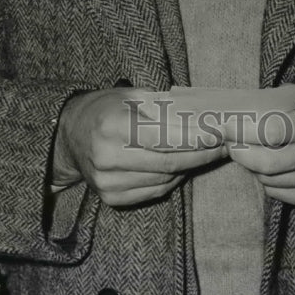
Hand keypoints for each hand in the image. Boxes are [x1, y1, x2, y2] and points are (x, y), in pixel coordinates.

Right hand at [52, 88, 226, 206]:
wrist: (70, 134)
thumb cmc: (107, 108)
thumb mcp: (132, 96)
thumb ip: (165, 107)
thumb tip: (205, 115)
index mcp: (112, 126)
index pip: (165, 138)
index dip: (196, 139)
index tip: (220, 134)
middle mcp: (108, 158)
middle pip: (169, 163)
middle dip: (202, 155)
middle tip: (224, 145)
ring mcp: (108, 182)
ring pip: (165, 180)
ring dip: (191, 168)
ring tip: (209, 153)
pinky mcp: (111, 198)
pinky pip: (154, 192)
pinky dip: (173, 180)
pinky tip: (183, 166)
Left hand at [224, 94, 294, 207]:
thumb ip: (273, 103)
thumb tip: (234, 113)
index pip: (271, 130)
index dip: (242, 131)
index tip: (224, 127)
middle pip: (266, 162)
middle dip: (240, 153)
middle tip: (230, 142)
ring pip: (268, 178)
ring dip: (253, 166)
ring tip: (256, 150)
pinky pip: (276, 192)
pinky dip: (266, 179)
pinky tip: (274, 165)